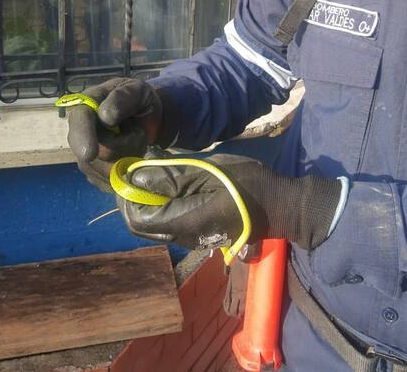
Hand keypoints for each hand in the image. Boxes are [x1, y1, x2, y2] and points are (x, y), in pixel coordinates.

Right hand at [66, 77, 176, 191]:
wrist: (147, 117)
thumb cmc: (139, 100)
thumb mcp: (136, 90)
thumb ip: (123, 97)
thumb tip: (106, 117)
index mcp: (86, 106)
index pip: (79, 121)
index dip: (83, 137)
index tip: (89, 154)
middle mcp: (79, 132)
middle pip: (92, 154)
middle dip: (122, 146)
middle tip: (136, 129)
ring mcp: (85, 155)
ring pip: (104, 170)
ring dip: (127, 157)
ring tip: (134, 139)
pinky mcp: (95, 174)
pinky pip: (110, 182)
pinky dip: (126, 171)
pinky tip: (130, 155)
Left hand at [116, 153, 342, 250]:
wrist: (279, 204)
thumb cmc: (246, 184)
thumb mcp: (208, 171)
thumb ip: (171, 176)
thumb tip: (136, 178)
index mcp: (184, 222)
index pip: (136, 218)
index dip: (127, 195)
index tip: (130, 169)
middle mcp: (183, 237)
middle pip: (142, 224)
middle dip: (135, 196)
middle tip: (141, 167)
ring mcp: (192, 238)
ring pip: (156, 223)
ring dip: (150, 198)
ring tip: (157, 170)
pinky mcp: (200, 233)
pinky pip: (171, 221)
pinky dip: (164, 203)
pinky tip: (175, 181)